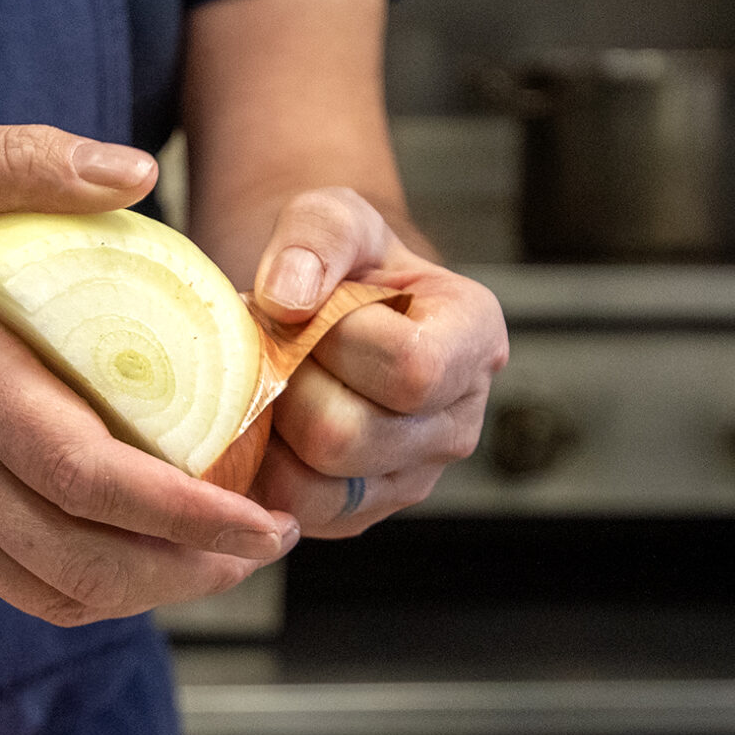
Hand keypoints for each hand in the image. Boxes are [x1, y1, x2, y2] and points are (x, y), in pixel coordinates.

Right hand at [0, 123, 295, 626]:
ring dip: (150, 590)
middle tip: (266, 540)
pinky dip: (90, 580)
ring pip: (57, 592)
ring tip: (220, 556)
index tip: (257, 517)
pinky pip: (17, 583)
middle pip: (86, 560)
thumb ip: (23, 159)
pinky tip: (136, 547)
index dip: (183, 513)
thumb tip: (137, 173)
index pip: (87, 476)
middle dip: (192, 570)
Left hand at [246, 189, 506, 538]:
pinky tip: (263, 424)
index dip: (337, 343)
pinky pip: (292, 512)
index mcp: (473, 341)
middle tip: (272, 353)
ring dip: (269, 433)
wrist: (321, 314)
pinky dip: (260, 471)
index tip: (307, 312)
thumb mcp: (333, 219)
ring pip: (315, 485)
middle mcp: (456, 422)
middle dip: (289, 389)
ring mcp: (411, 479)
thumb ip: (317, 235)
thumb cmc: (338, 264)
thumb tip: (289, 301)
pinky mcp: (359, 515)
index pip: (412, 368)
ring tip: (269, 387)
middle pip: (350, 436)